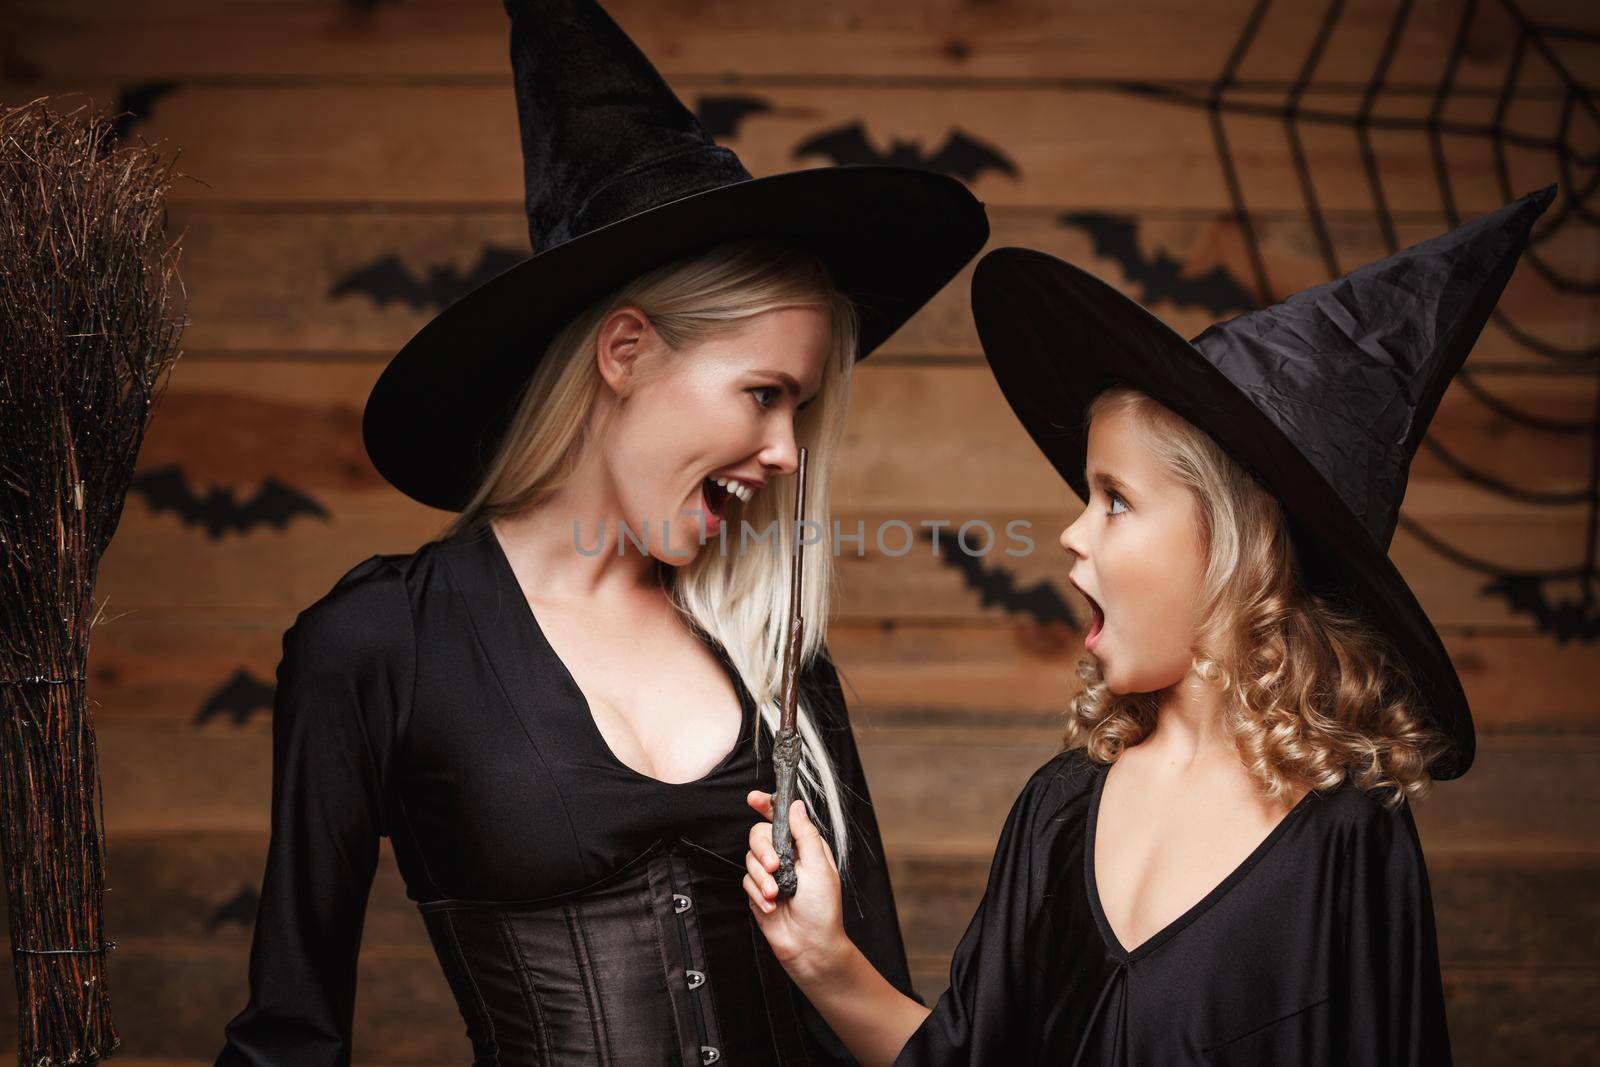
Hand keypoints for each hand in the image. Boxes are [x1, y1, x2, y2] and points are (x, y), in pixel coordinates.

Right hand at [744, 789, 850, 984]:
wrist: (810, 946)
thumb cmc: (823, 910)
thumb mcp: (820, 867)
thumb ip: (805, 834)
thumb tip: (796, 806)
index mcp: (803, 847)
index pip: (781, 818)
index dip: (767, 805)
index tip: (754, 798)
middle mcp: (785, 857)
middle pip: (758, 834)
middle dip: (763, 849)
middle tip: (774, 866)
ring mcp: (770, 875)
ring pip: (750, 858)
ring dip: (762, 877)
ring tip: (776, 894)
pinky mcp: (757, 892)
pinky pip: (746, 881)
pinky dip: (757, 893)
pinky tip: (771, 906)